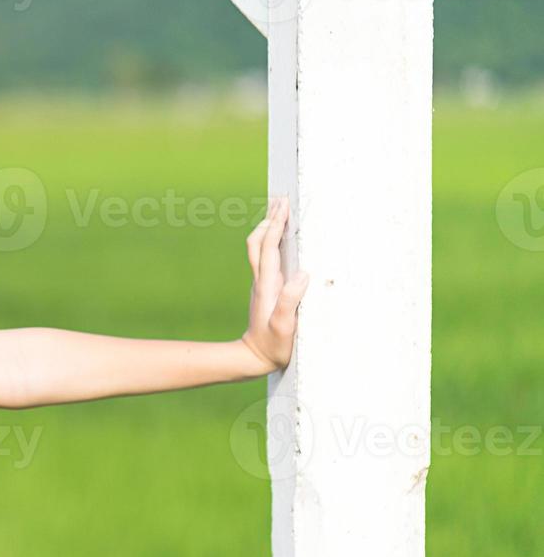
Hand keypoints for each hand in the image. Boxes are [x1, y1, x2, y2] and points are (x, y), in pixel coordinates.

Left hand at [238, 195, 308, 373]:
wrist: (253, 357)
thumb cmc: (273, 345)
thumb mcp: (285, 326)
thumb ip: (291, 301)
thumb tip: (302, 274)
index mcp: (268, 284)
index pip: (269, 246)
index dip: (276, 224)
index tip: (284, 205)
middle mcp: (262, 279)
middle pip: (259, 241)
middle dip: (269, 218)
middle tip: (280, 199)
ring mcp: (262, 283)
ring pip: (259, 247)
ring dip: (268, 227)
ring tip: (278, 211)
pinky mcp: (265, 289)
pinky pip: (265, 257)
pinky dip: (271, 241)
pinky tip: (279, 240)